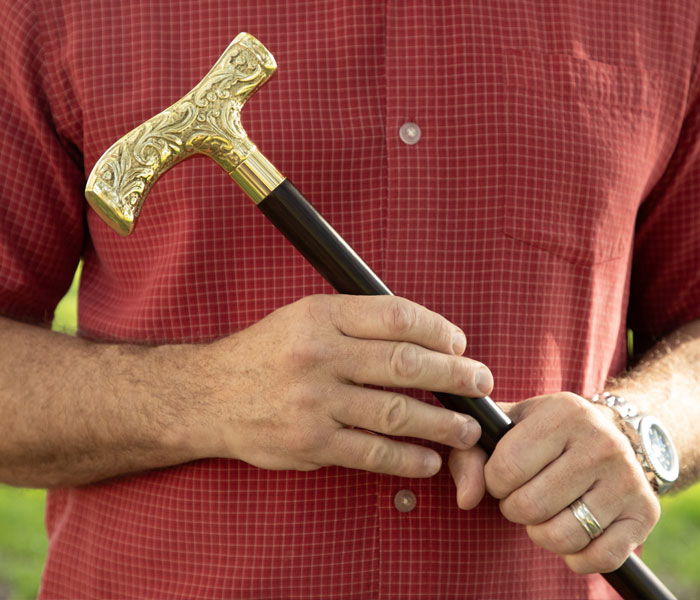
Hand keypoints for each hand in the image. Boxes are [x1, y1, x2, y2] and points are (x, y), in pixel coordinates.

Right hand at [184, 294, 492, 477]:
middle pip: (405, 364)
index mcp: (320, 315)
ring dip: (443, 424)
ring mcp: (313, 402)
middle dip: (455, 377)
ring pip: (396, 413)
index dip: (437, 330)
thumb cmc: (266, 353)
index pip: (395, 316)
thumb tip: (422, 339)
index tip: (458, 343)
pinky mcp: (309, 443)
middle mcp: (318, 354)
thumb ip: (355, 323)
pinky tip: (430, 461)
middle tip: (482, 384)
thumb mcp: (303, 318)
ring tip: (468, 430)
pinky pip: (372, 454)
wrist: (208, 395)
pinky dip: (409, 460)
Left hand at [448, 393, 659, 572]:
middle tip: (523, 494)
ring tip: (545, 511)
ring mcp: (627, 477)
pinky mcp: (644, 511)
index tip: (504, 475)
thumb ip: (469, 455)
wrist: (609, 433)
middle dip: (514, 508)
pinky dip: (575, 557)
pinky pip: (598, 557)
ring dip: (541, 534)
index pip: (506, 469)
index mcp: (563, 412)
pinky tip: (572, 530)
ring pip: (561, 536)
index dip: (495, 482)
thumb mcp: (503, 429)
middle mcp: (601, 441)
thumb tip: (466, 500)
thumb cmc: (541, 435)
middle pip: (530, 506)